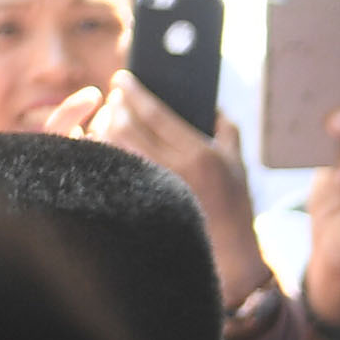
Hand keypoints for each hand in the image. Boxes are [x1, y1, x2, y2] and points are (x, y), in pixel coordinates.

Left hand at [93, 74, 267, 306]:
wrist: (230, 261)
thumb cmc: (235, 208)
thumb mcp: (238, 163)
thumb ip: (224, 126)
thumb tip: (206, 101)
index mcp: (200, 155)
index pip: (154, 112)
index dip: (132, 90)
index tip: (121, 78)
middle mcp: (174, 172)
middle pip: (125, 125)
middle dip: (114, 107)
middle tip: (114, 100)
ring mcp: (152, 191)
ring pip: (111, 147)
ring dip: (105, 128)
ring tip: (109, 121)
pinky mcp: (137, 207)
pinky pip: (110, 170)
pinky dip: (101, 153)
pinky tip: (104, 147)